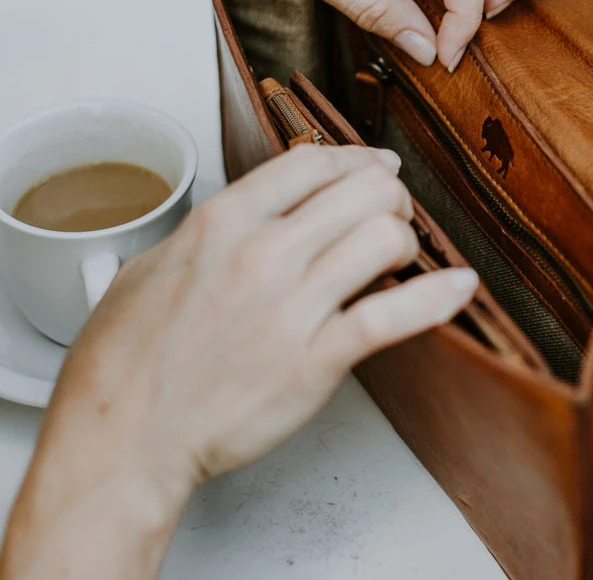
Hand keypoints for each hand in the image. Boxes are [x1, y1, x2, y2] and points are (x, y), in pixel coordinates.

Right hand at [1, 145, 477, 579]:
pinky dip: (436, 297)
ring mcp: (292, 306)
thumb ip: (215, 229)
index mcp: (223, 222)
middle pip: (364, 190)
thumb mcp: (155, 264)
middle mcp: (262, 253)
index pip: (315, 161)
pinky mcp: (316, 360)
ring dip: (406, 241)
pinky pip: (393, 315)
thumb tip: (260, 207)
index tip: (375, 166)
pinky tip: (459, 287)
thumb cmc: (128, 361)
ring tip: (399, 254)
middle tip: (390, 212)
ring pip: (386, 238)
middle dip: (389, 196)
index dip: (357, 159)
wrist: (123, 441)